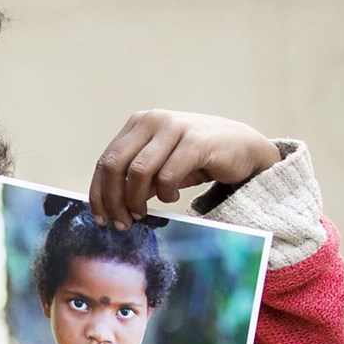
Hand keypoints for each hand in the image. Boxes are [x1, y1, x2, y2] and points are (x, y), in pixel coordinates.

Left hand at [89, 109, 280, 228]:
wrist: (244, 148)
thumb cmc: (198, 159)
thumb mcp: (161, 167)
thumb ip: (137, 179)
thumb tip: (110, 205)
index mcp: (139, 124)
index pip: (105, 160)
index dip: (99, 192)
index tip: (101, 218)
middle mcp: (152, 120)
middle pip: (114, 165)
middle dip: (113, 200)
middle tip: (122, 222)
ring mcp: (173, 127)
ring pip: (138, 172)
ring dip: (137, 200)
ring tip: (145, 213)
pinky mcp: (195, 141)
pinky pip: (167, 175)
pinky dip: (165, 193)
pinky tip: (173, 196)